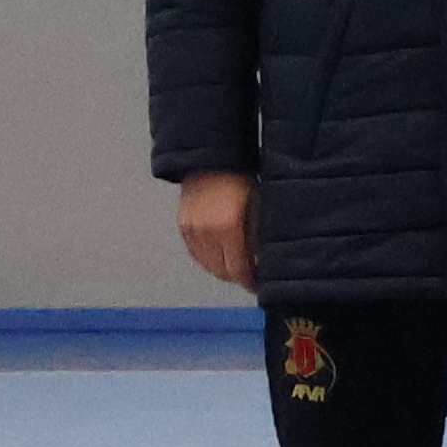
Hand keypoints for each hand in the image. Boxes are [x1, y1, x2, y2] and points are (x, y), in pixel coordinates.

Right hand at [175, 171, 256, 287]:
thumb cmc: (241, 180)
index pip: (238, 268)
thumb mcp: (258, 208)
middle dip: (238, 277)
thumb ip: (259, 238)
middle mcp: (207, 232)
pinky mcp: (183, 226)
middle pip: (222, 271)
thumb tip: (262, 263)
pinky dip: (209, 261)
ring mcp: (192, 230)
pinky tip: (221, 259)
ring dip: (224, 270)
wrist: (211, 161)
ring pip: (208, 265)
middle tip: (253, 278)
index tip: (260, 285)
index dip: (250, 281)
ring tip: (239, 268)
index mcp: (229, 227)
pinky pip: (196, 254)